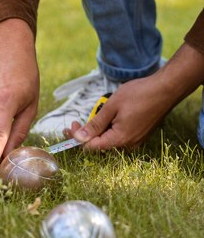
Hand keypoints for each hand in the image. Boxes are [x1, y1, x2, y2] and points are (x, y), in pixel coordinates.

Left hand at [69, 43, 203, 150]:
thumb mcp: (112, 106)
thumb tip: (79, 138)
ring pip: (109, 140)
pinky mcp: (139, 135)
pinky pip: (119, 136)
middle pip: (100, 146)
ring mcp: (135, 141)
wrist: (165, 89)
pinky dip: (109, 128)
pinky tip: (108, 116)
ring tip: (96, 114)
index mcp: (120, 139)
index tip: (72, 124)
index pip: (91, 147)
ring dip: (98, 130)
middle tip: (77, 121)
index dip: (78, 138)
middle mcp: (128, 145)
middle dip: (86, 134)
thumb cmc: (139, 94)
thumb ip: (95, 124)